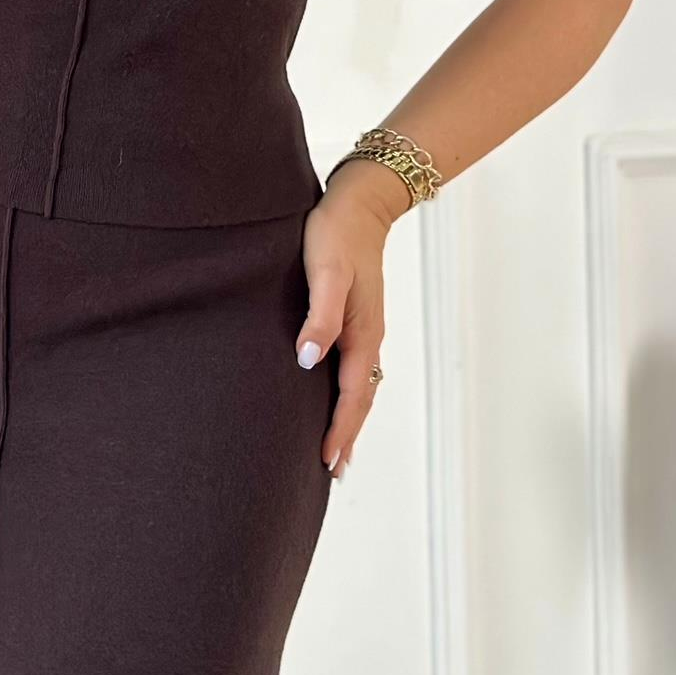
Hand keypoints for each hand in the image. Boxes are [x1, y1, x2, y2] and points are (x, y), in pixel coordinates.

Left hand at [295, 166, 403, 474]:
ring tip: (336, 447)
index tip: (326, 462)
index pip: (352, 395)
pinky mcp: (356, 316)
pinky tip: (334, 392)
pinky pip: (354, 366)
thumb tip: (308, 361)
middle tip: (333, 471)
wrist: (359, 202)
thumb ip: (319, 317)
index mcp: (362, 333)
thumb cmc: (335, 234)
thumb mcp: (324, 273)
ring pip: (360, 384)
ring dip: (349, 417)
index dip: (339, 430)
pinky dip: (348, 391)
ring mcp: (364, 327)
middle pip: (361, 398)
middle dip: (347, 435)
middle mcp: (368, 336)